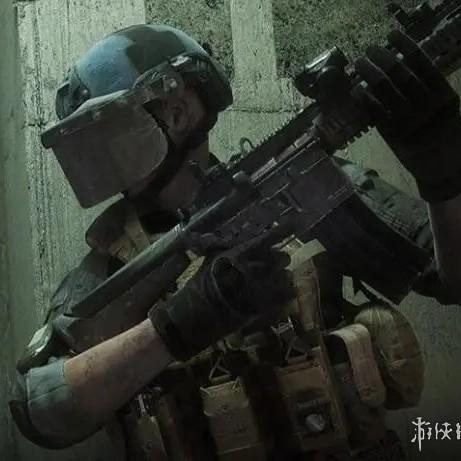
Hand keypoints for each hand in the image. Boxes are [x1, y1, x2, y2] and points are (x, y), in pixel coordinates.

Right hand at [148, 235, 294, 360]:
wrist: (197, 316)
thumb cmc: (200, 286)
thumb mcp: (209, 261)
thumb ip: (220, 247)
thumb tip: (218, 236)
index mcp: (237, 255)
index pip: (265, 239)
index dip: (282, 231)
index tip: (295, 223)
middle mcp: (252, 269)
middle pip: (281, 258)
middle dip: (279, 260)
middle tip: (276, 263)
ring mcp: (259, 288)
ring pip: (285, 277)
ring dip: (283, 278)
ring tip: (277, 281)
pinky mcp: (263, 306)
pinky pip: (285, 296)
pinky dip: (285, 295)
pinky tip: (281, 296)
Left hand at [352, 29, 460, 201]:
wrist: (444, 171)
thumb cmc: (445, 136)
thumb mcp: (447, 110)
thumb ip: (429, 91)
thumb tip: (402, 67)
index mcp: (445, 96)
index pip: (424, 64)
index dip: (406, 47)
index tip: (392, 34)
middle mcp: (427, 107)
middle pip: (400, 75)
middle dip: (383, 58)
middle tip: (369, 49)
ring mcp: (410, 123)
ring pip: (386, 92)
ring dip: (369, 74)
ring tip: (359, 63)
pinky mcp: (395, 138)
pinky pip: (376, 115)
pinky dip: (365, 101)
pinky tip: (355, 91)